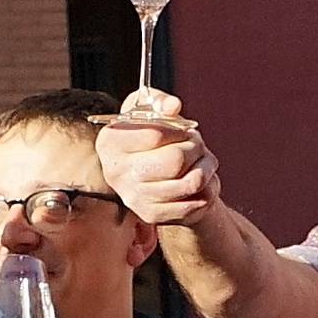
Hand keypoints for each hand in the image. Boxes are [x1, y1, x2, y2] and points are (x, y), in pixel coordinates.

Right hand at [96, 88, 219, 229]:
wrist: (148, 173)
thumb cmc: (149, 135)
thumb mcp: (149, 109)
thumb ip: (160, 101)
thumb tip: (172, 107)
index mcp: (110, 142)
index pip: (154, 134)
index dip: (178, 129)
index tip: (183, 129)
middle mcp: (116, 173)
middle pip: (175, 160)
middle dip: (195, 147)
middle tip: (197, 143)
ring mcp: (134, 197)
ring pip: (191, 182)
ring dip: (207, 167)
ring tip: (203, 160)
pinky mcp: (152, 215)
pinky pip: (196, 203)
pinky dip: (207, 189)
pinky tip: (199, 180)